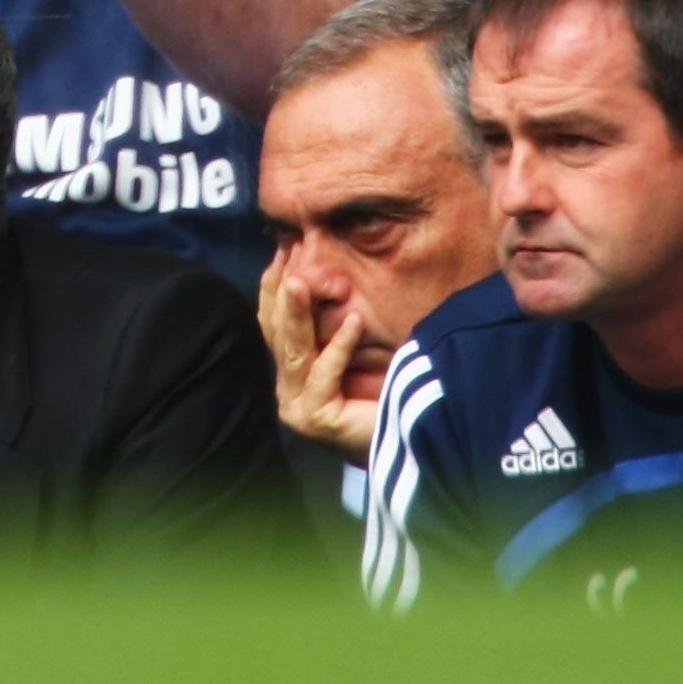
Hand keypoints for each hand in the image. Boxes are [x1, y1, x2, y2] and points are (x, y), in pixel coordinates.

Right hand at [256, 252, 375, 461]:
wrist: (409, 438)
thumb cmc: (388, 387)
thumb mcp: (357, 343)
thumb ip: (340, 315)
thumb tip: (334, 265)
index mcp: (293, 368)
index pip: (273, 319)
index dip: (275, 282)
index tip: (286, 245)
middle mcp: (289, 387)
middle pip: (276, 331)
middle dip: (282, 289)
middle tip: (290, 251)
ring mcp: (299, 406)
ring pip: (293, 351)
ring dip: (297, 313)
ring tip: (302, 281)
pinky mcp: (317, 420)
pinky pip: (324, 378)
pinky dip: (338, 349)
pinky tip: (354, 323)